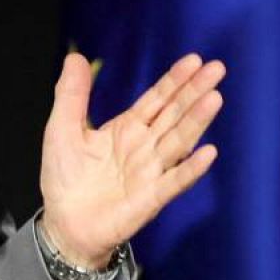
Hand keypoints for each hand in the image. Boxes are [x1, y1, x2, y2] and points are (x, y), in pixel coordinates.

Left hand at [38, 52, 225, 267]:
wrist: (63, 222)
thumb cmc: (65, 177)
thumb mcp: (62, 128)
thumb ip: (72, 95)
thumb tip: (76, 57)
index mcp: (127, 128)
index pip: (156, 99)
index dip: (175, 80)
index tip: (195, 60)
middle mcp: (145, 146)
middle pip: (174, 114)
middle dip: (195, 92)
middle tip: (217, 69)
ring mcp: (151, 172)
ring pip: (179, 141)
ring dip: (197, 121)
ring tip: (215, 99)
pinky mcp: (150, 199)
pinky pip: (174, 182)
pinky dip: (191, 169)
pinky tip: (208, 153)